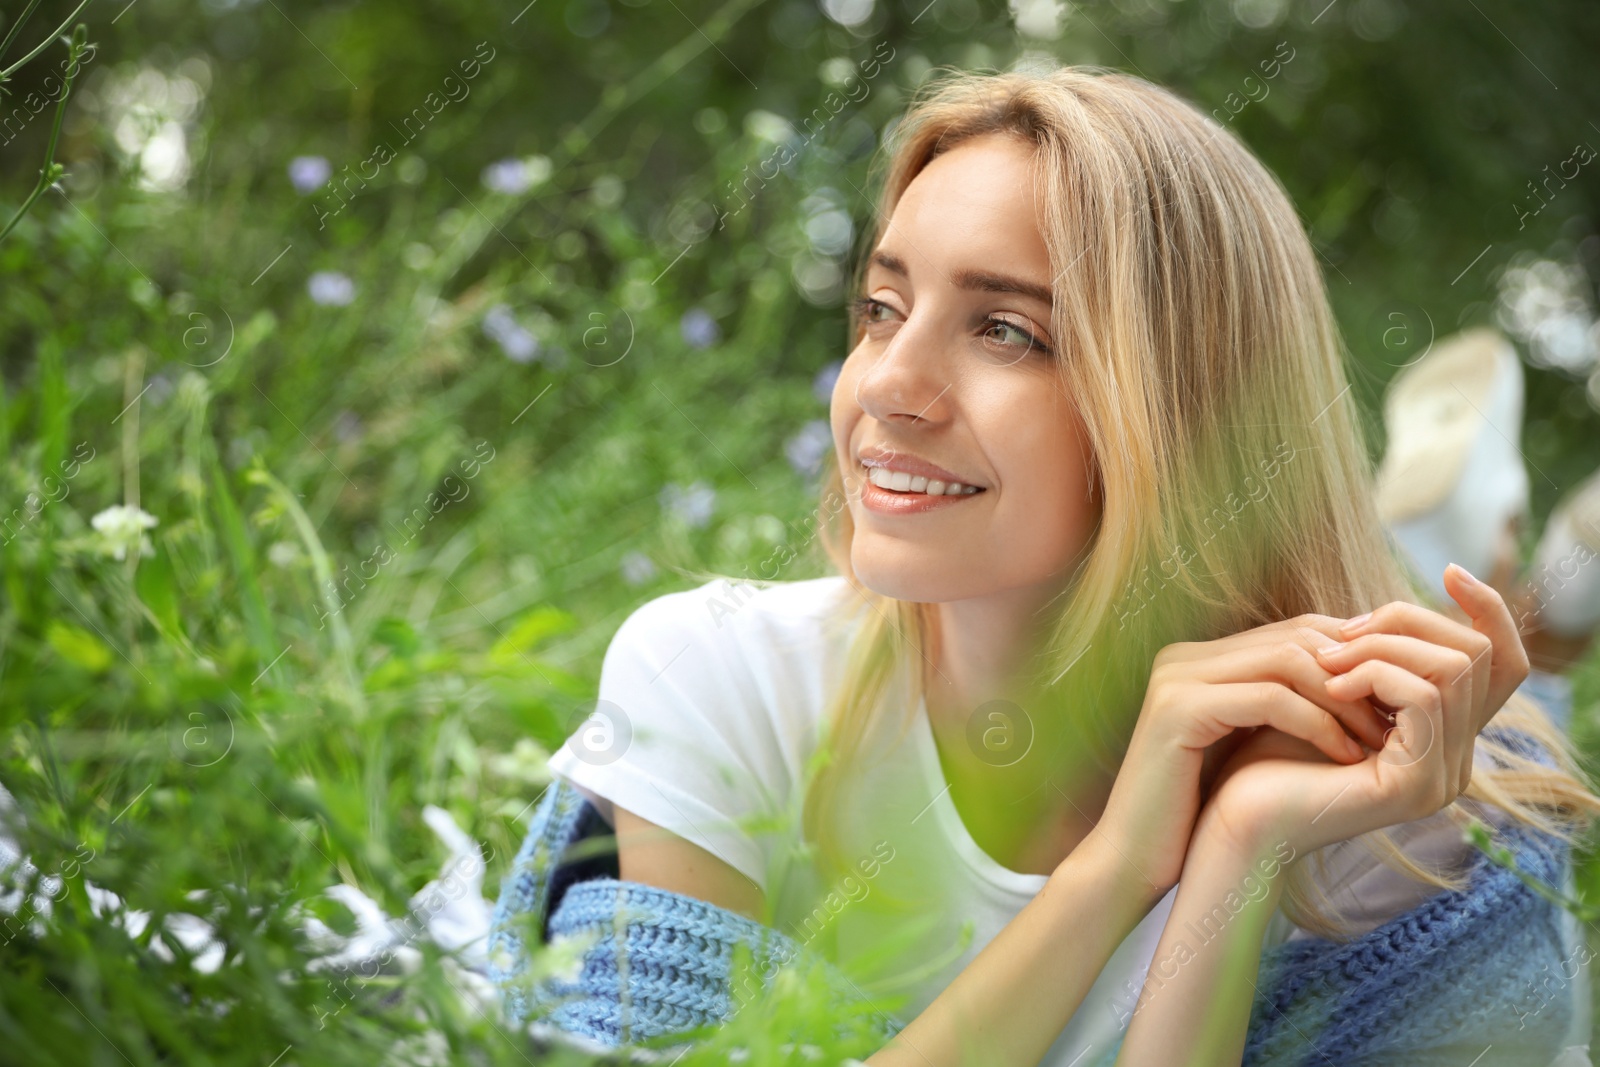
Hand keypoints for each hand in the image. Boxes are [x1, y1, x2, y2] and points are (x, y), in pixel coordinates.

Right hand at [1093, 612, 1391, 894]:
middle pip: (1298, 633)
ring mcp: (1178, 677)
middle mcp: (1186, 656)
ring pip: (1289, 659)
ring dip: (1347, 698)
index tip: (1401, 701)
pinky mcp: (1178, 709)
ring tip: (1384, 737)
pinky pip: (1269, 699)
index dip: (1359, 657)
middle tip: (1405, 715)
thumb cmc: (1197, 814)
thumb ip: (1288, 711)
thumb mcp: (1251, 749)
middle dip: (1361, 672)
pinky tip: (1348, 755)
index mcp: (1203, 658)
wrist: (1133, 859)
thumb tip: (1368, 693)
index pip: (1299, 629)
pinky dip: (1319, 724)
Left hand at [1194, 562, 1531, 858]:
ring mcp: (1442, 775)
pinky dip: (1375, 674)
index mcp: (1441, 736)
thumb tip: (1385, 612)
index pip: (1499, 661)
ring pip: (1453, 668)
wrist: (1232, 819)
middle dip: (1406, 622)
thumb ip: (1368, 659)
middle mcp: (1455, 758)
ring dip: (1383, 647)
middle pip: (1479, 653)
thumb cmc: (1262, 754)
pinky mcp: (1418, 784)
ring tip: (1327, 662)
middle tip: (1342, 636)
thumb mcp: (1326, 690)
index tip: (1449, 569)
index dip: (1488, 609)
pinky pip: (1425, 697)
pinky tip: (1329, 686)